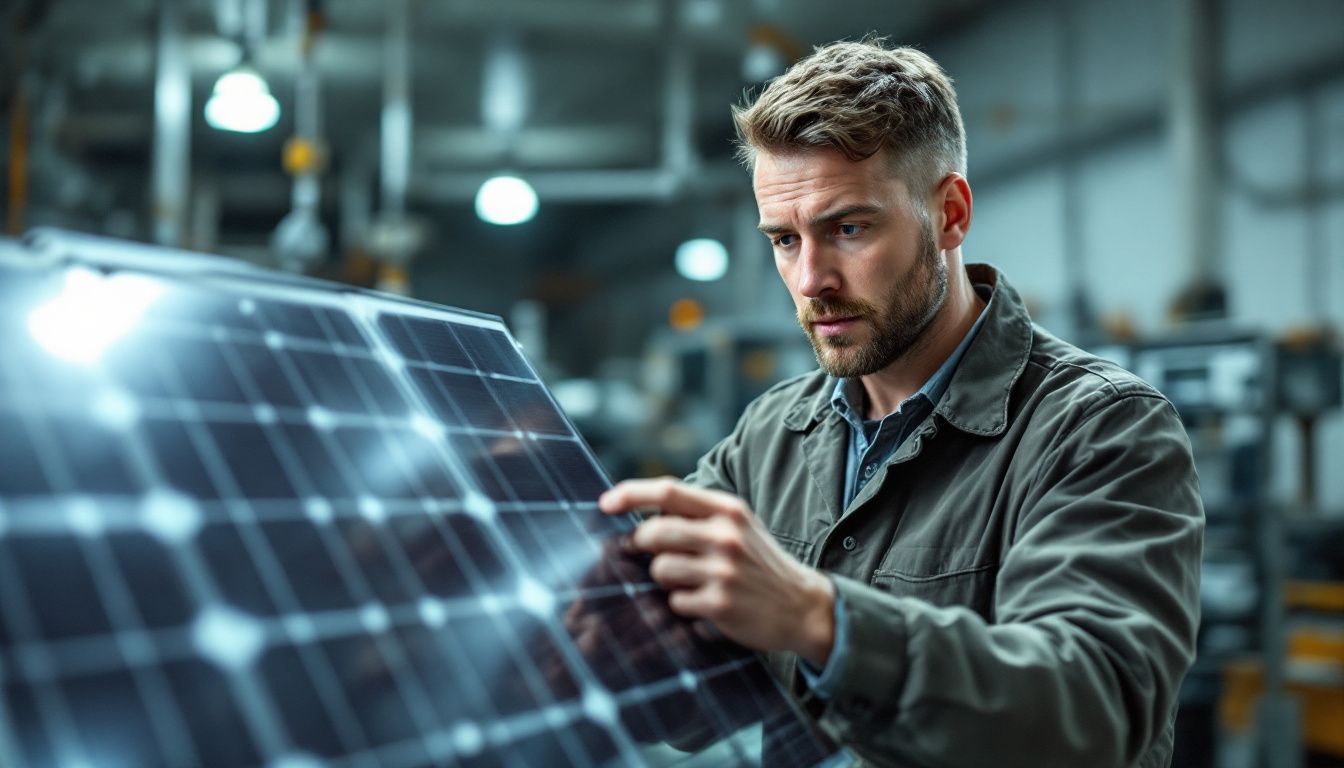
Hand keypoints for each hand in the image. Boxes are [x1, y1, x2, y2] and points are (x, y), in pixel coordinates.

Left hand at [598, 478, 835, 668]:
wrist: (803, 606)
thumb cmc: (760, 564)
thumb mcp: (739, 526)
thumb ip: (698, 516)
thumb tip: (643, 515)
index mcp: (728, 510)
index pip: (669, 491)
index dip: (630, 494)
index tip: (605, 503)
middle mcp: (725, 536)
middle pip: (654, 532)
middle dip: (642, 545)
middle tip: (649, 554)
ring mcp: (723, 570)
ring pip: (660, 569)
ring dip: (665, 579)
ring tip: (690, 582)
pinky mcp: (719, 603)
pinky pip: (675, 601)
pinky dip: (683, 604)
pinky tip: (705, 604)